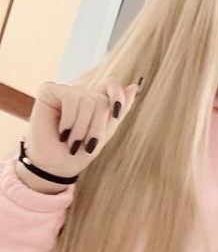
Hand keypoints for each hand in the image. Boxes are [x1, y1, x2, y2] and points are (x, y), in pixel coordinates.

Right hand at [18, 78, 141, 182]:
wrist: (56, 166)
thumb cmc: (80, 152)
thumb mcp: (104, 133)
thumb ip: (119, 111)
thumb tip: (135, 86)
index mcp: (96, 102)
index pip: (112, 85)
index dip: (117, 96)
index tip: (117, 115)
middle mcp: (82, 93)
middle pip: (101, 100)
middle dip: (96, 128)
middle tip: (86, 145)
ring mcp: (66, 90)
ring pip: (87, 101)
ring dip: (81, 129)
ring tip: (72, 143)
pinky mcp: (49, 90)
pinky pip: (70, 98)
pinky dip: (69, 120)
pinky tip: (61, 133)